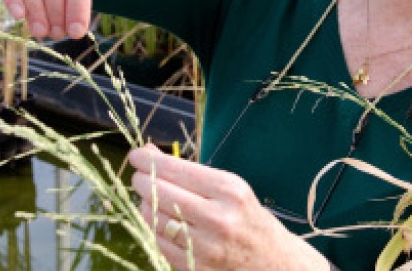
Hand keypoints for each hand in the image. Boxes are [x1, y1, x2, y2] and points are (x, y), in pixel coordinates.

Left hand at [128, 144, 330, 269]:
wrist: (274, 262)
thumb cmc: (250, 219)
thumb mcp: (231, 188)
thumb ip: (191, 172)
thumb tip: (150, 153)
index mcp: (230, 190)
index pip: (176, 170)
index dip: (149, 161)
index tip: (137, 155)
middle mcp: (218, 217)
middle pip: (160, 193)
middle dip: (142, 181)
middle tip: (139, 177)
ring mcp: (205, 246)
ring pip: (154, 218)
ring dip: (145, 205)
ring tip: (151, 199)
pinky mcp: (196, 266)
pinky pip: (158, 243)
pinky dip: (153, 228)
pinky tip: (159, 221)